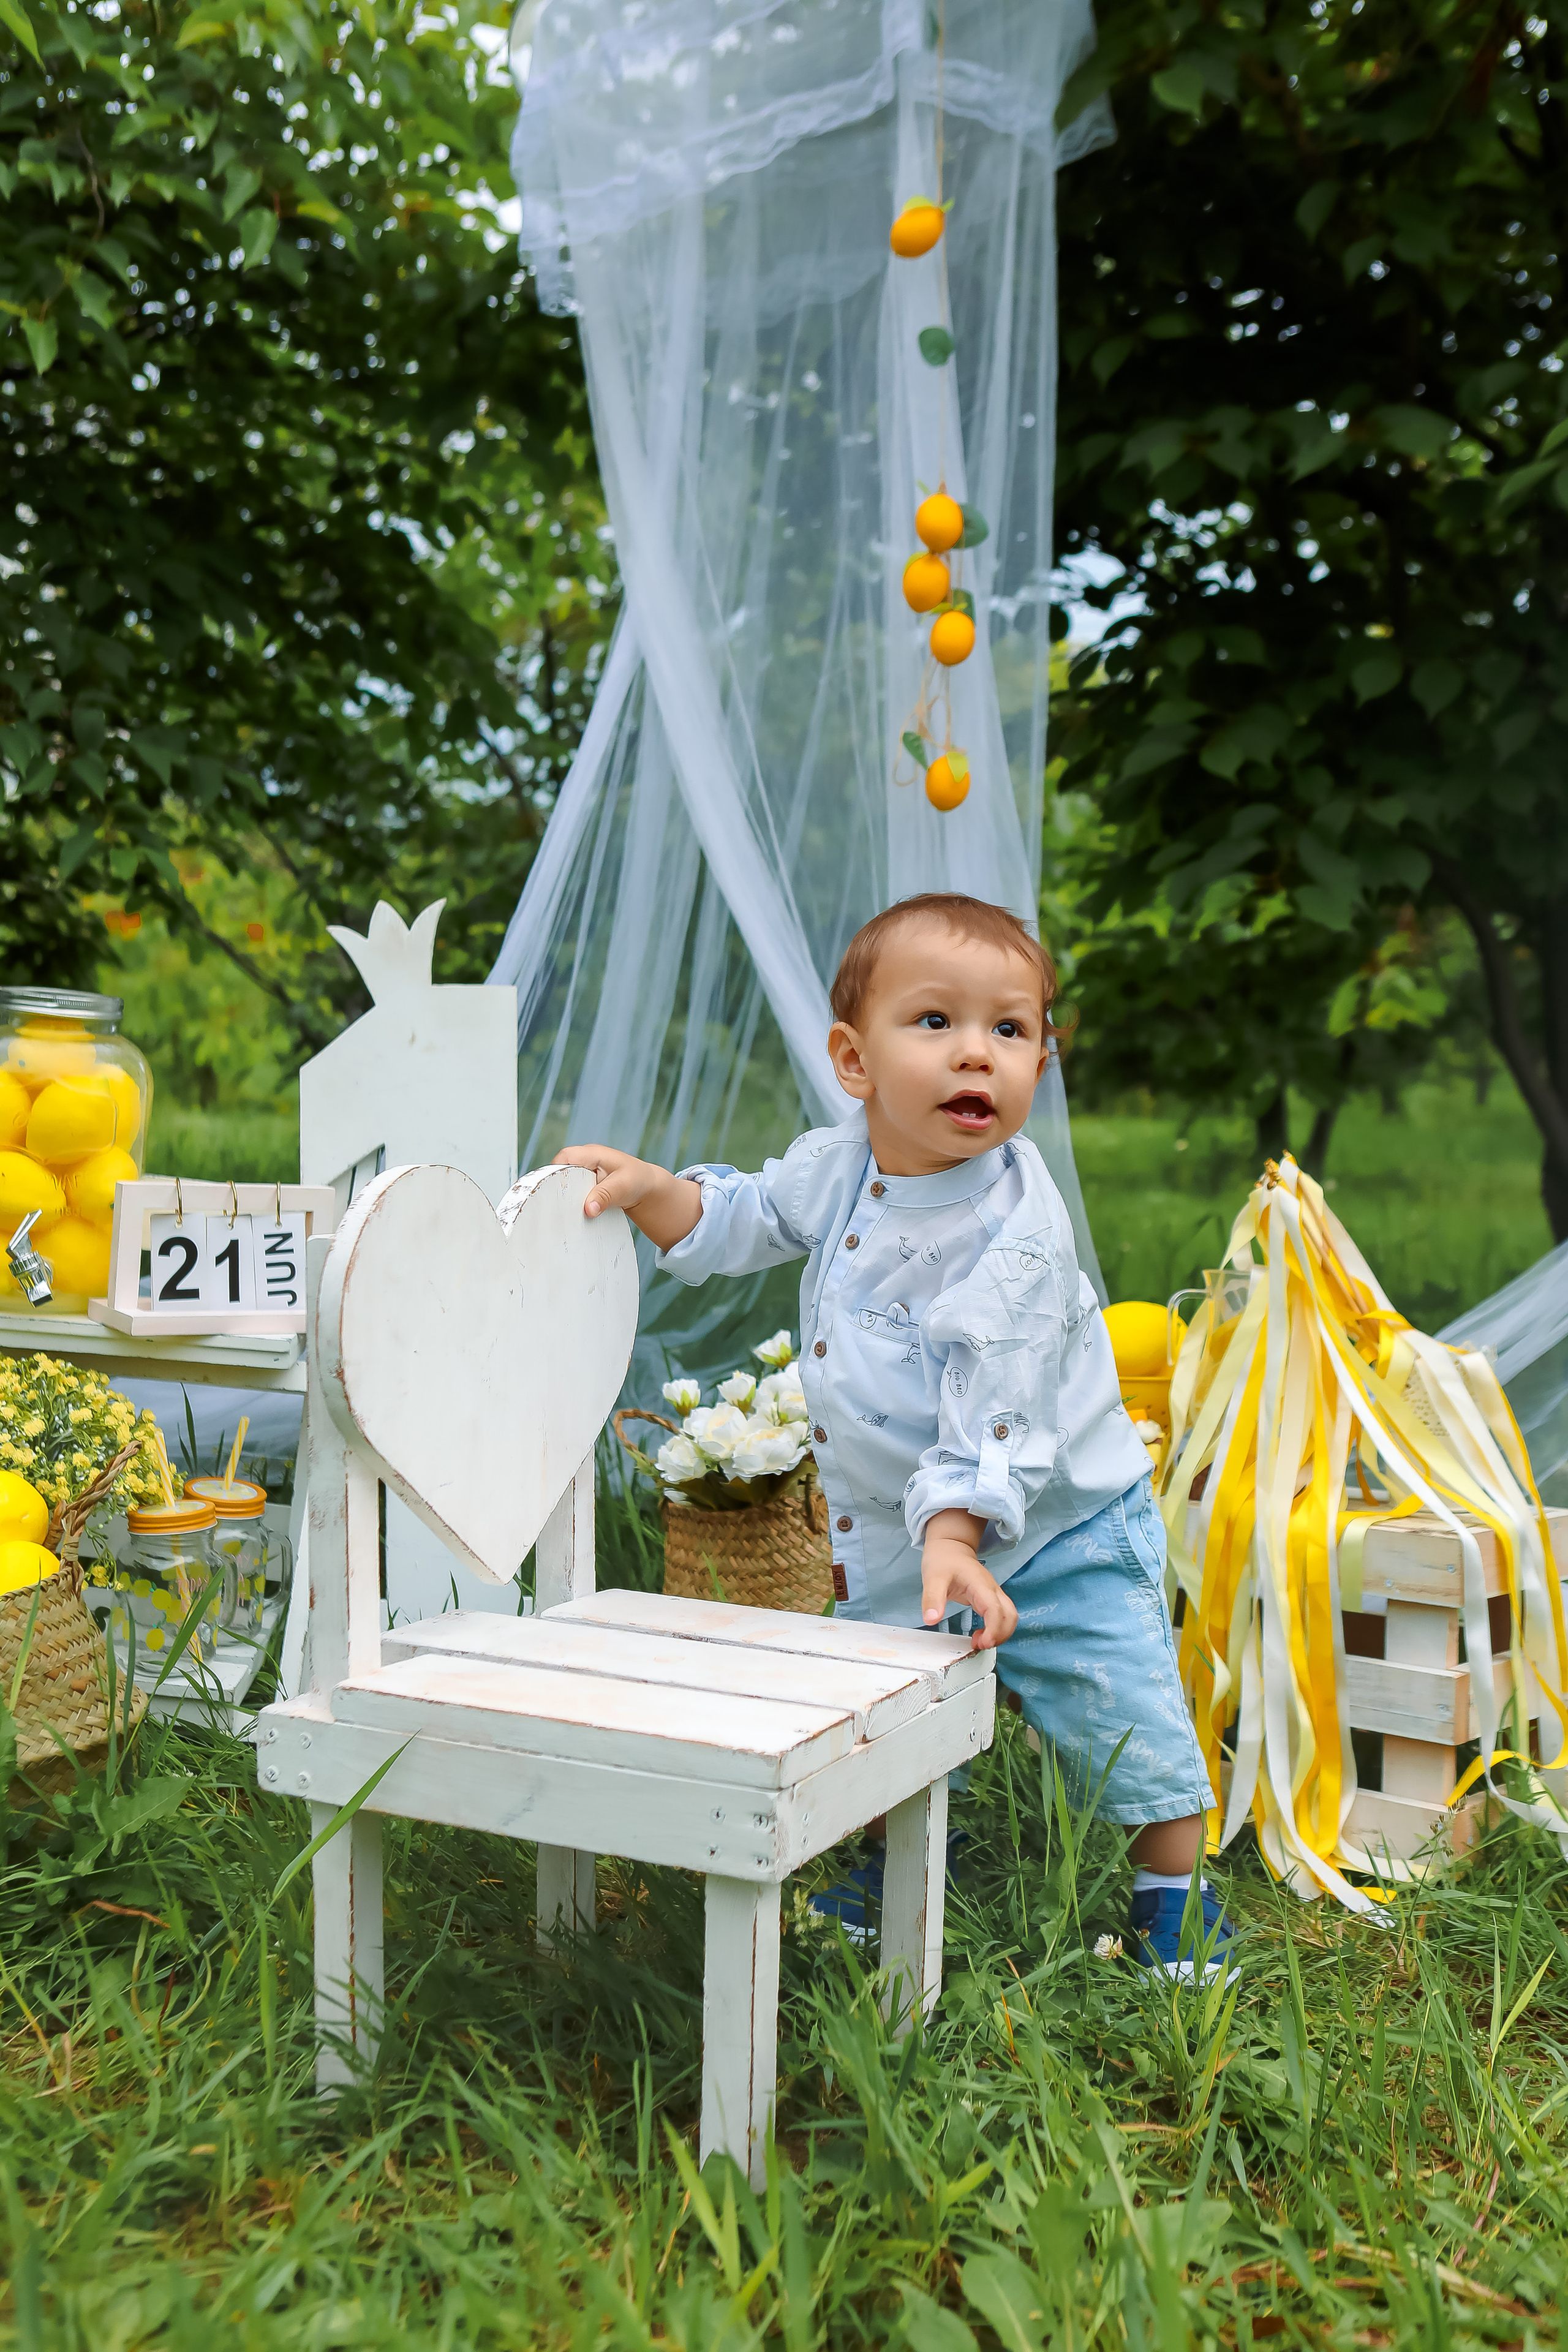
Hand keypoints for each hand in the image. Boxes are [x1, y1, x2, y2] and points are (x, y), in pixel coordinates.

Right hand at [552, 1145, 703, 1251]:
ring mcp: (583, 1173)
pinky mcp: (584, 1185)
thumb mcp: (623, 1187)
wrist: (646, 1187)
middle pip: (560, 1171)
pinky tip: (570, 1214)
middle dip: (555, 1187)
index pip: (564, 1157)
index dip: (554, 1172)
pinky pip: (572, 1192)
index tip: (552, 1191)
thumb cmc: (637, 1180)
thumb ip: (605, 1196)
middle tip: (553, 1207)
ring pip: (565, 1183)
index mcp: (592, 1154)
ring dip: (563, 1196)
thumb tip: (588, 1210)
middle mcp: (584, 1161)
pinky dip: (571, 1202)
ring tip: (559, 1213)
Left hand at [920, 1509, 1017, 1651]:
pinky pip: (1003, 1616)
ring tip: (979, 1642)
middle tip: (979, 1645)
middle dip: (1000, 1635)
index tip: (982, 1643)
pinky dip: (997, 1629)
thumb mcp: (932, 1577)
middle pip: (1010, 1615)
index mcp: (979, 1584)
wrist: (950, 1548)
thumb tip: (931, 1620)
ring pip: (1010, 1616)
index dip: (994, 1629)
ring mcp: (994, 1593)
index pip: (995, 1609)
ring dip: (1001, 1634)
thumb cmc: (943, 1560)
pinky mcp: (991, 1598)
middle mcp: (992, 1589)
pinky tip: (981, 1635)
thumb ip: (932, 1598)